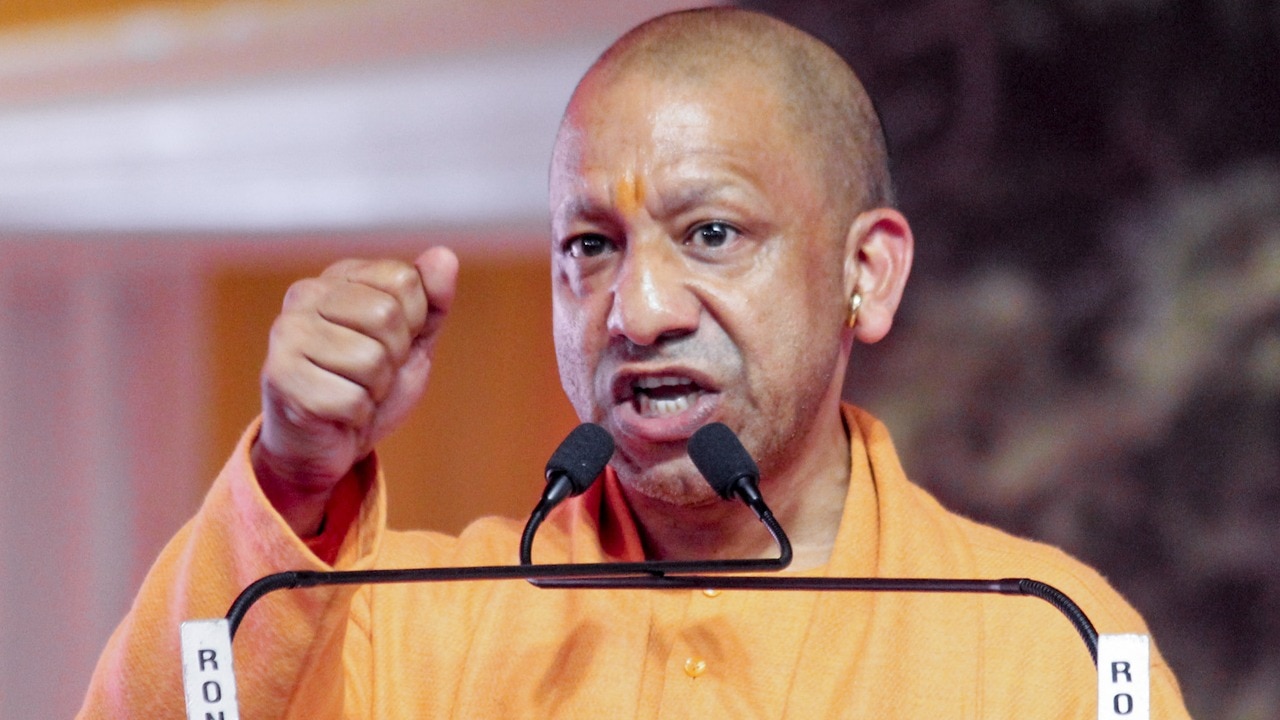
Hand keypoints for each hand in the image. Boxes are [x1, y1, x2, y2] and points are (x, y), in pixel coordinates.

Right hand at [251, 247, 458, 535]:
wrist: (327, 445)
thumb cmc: (370, 386)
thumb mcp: (413, 342)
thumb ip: (432, 301)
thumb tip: (445, 256)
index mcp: (339, 278)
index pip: (404, 280)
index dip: (413, 321)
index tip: (390, 342)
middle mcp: (304, 296)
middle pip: (387, 315)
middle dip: (393, 357)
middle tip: (371, 374)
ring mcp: (286, 335)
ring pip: (370, 359)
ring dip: (374, 389)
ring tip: (353, 391)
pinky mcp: (280, 378)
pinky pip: (351, 399)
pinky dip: (357, 415)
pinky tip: (336, 414)